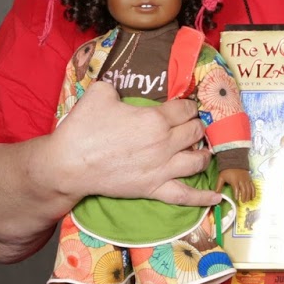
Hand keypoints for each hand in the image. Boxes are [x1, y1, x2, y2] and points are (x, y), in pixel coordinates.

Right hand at [46, 81, 225, 206]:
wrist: (67, 165)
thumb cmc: (82, 128)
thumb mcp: (99, 93)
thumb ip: (117, 85)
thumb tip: (122, 85)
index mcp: (155, 119)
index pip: (185, 109)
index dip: (187, 105)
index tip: (185, 106)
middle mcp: (165, 143)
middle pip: (195, 132)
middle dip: (197, 126)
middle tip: (192, 126)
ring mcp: (162, 169)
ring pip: (197, 161)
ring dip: (204, 154)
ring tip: (202, 151)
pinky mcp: (153, 189)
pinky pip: (185, 196)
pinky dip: (203, 198)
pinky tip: (217, 198)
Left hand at [217, 166, 254, 204]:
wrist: (234, 161)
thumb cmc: (227, 170)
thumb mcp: (221, 177)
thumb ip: (218, 186)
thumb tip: (216, 193)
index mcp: (234, 180)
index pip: (236, 189)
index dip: (237, 194)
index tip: (236, 199)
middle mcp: (241, 180)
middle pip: (244, 190)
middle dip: (244, 197)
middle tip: (243, 202)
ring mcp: (246, 179)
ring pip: (249, 189)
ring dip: (249, 195)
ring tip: (248, 200)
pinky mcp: (250, 179)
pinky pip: (253, 186)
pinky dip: (254, 192)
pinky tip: (253, 197)